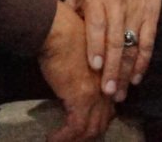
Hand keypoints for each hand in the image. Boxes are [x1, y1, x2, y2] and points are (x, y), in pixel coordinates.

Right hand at [39, 3, 114, 141]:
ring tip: (60, 141)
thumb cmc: (67, 38)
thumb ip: (86, 75)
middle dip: (89, 134)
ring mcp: (97, 94)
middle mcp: (108, 87)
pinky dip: (63, 137)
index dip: (98, 122)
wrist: (60, 31)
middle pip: (103, 121)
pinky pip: (76, 127)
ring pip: (92, 128)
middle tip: (72, 140)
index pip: (110, 108)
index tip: (84, 130)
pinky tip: (51, 138)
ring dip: (76, 139)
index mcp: (110, 78)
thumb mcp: (83, 59)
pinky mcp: (81, 98)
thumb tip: (74, 87)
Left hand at [64, 0, 160, 101]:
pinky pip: (149, 40)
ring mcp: (138, 8)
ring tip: (121, 91)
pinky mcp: (152, 12)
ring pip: (134, 44)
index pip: (98, 25)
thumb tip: (50, 33)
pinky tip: (136, 77)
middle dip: (112, 67)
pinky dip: (144, 60)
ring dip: (127, 70)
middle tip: (107, 91)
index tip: (93, 67)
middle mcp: (119, 4)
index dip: (96, 46)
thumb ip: (71, 13)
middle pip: (117, 40)